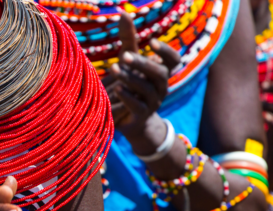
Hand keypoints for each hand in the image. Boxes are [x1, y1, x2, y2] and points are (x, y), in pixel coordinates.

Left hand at [108, 10, 179, 150]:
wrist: (126, 120)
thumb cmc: (129, 84)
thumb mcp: (128, 61)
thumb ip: (128, 40)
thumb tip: (123, 12)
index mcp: (160, 73)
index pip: (175, 61)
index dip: (167, 52)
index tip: (152, 42)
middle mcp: (160, 87)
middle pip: (160, 74)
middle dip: (143, 64)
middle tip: (124, 55)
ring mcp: (152, 103)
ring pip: (147, 90)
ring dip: (131, 79)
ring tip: (113, 68)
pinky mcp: (140, 117)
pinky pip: (138, 107)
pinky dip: (128, 97)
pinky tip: (116, 89)